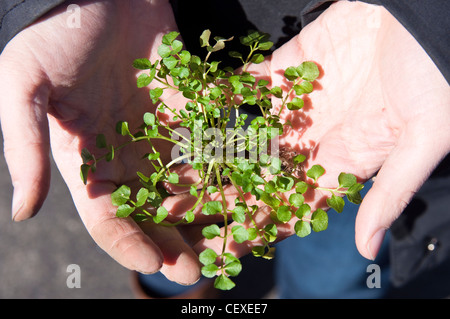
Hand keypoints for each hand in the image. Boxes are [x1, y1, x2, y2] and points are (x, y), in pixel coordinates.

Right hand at [0, 0, 200, 283]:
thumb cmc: (56, 32)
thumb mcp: (26, 84)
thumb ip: (26, 146)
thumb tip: (23, 212)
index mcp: (86, 160)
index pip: (105, 217)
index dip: (127, 244)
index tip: (155, 264)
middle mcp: (123, 155)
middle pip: (150, 212)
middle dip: (172, 242)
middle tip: (198, 270)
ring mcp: (157, 134)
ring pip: (183, 187)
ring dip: (203, 215)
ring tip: (226, 239)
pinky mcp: (187, 110)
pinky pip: (207, 145)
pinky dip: (223, 166)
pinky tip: (245, 188)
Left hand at [170, 1, 449, 260]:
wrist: (429, 12)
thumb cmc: (439, 75)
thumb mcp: (426, 138)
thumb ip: (391, 192)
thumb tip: (367, 248)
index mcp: (346, 161)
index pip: (295, 205)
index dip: (261, 224)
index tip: (223, 241)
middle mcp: (318, 137)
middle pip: (260, 175)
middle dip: (221, 192)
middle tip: (178, 207)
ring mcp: (301, 103)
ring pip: (249, 133)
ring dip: (212, 149)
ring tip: (173, 166)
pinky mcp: (292, 66)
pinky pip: (249, 84)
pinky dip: (222, 95)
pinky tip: (190, 109)